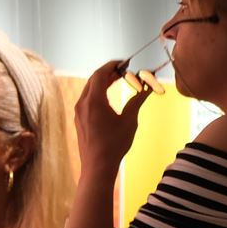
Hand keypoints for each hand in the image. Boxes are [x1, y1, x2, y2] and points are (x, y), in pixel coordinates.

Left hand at [74, 60, 148, 178]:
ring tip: (118, 79)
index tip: (124, 62)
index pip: (100, 74)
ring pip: (89, 89)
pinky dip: (98, 93)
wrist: (97, 165)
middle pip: (93, 80)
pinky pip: (87, 99)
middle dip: (109, 72)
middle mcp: (82, 104)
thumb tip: (148, 87)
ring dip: (103, 82)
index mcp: (93, 101)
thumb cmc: (114, 144)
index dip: (112, 65)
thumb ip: (137, 100)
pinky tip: (109, 96)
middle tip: (124, 70)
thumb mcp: (129, 120)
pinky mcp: (79, 119)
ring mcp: (79, 112)